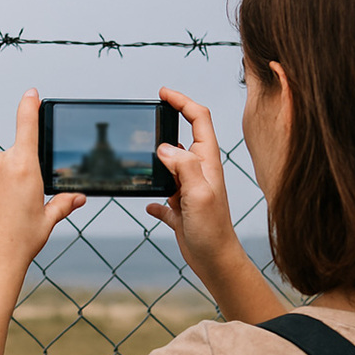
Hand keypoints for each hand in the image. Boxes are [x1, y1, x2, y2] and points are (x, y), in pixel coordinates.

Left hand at [0, 89, 85, 276]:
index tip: (31, 93)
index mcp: (25, 167)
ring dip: (0, 184)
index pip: (27, 126)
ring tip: (4, 213)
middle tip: (22, 202)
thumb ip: (63, 203)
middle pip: (12, 157)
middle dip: (19, 172)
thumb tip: (78, 197)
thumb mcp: (48, 220)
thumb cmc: (23, 241)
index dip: (29, 106)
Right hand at [146, 87, 240, 271]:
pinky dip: (153, 197)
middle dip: (167, 124)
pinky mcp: (181, 210)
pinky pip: (163, 198)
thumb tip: (164, 147)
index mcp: (207, 162)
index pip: (199, 120)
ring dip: (156, 159)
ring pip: (170, 166)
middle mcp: (199, 172)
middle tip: (146, 119)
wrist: (216, 261)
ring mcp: (189, 190)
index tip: (163, 93)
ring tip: (137, 156)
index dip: (182, 101)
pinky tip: (146, 203)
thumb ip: (184, 167)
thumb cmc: (213, 230)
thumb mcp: (200, 194)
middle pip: (183, 138)